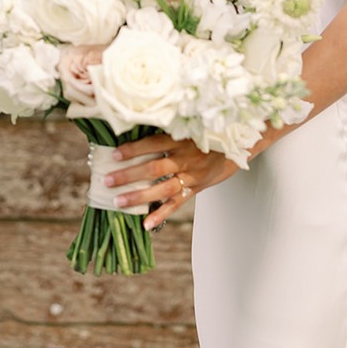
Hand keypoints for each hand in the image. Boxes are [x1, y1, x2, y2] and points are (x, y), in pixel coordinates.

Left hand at [104, 133, 239, 230]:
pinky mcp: (196, 189)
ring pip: (162, 188)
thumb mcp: (192, 124)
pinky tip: (145, 224)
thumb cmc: (210, 132)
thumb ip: (171, 127)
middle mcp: (186, 158)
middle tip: (106, 180)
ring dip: (139, 196)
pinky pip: (177, 204)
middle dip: (128, 175)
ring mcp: (192, 175)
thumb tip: (140, 123)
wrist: (239, 146)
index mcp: (183, 138)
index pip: (154, 143)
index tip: (114, 154)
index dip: (134, 149)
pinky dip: (161, 214)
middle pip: (154, 168)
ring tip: (118, 202)